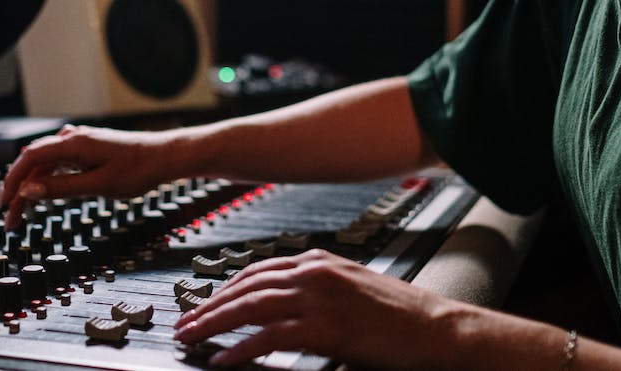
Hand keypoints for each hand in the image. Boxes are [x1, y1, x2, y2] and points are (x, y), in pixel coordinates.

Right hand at [0, 124, 191, 228]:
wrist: (164, 157)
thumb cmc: (138, 170)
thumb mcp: (99, 185)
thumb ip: (63, 188)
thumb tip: (30, 191)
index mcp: (73, 143)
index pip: (30, 158)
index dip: (12, 180)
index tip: (4, 203)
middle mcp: (73, 138)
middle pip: (34, 163)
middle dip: (19, 190)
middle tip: (11, 218)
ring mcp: (79, 143)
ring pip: (45, 165)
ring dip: (32, 187)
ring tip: (22, 212)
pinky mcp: (86, 150)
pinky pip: (58, 163)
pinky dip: (47, 180)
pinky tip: (41, 194)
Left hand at [172, 249, 455, 369]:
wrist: (437, 330)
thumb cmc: (400, 316)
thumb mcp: (350, 290)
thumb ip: (315, 291)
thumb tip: (279, 309)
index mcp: (319, 260)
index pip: (256, 270)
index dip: (224, 289)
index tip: (203, 305)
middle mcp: (315, 272)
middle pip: (245, 287)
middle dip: (208, 306)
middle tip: (183, 324)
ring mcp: (320, 298)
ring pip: (250, 308)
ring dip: (214, 324)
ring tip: (191, 339)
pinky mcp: (327, 328)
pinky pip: (270, 338)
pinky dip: (242, 348)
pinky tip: (223, 360)